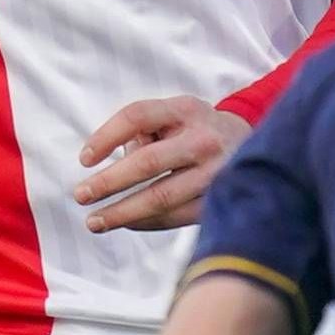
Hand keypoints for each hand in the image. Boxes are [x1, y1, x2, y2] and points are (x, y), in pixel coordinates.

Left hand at [74, 97, 249, 233]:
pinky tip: (127, 224)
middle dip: (109, 182)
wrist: (254, 145)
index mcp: (185, 110)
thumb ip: (142, 132)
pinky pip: (176, 217)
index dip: (105, 137)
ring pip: (161, 197)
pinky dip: (146, 223)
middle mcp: (203, 140)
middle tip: (81, 195)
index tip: (83, 159)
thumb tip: (108, 168)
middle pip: (147, 162)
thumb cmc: (195, 131)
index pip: (137, 116)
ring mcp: (215, 173)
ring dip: (123, 213)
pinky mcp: (219, 200)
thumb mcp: (173, 115)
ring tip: (95, 221)